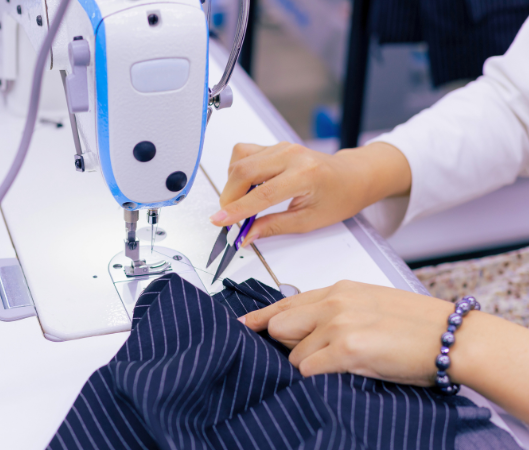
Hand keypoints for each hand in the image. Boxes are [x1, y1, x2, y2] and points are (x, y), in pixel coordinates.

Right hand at [209, 141, 411, 245]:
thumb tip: (247, 235)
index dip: (237, 210)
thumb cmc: (339, 197)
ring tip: (242, 201)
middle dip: (229, 197)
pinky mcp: (275, 145)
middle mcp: (291, 155)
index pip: (261, 194)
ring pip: (240, 160)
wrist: (353, 176)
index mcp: (304, 175)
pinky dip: (238, 170)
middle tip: (229, 216)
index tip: (220, 220)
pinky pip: (244, 153)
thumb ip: (274, 226)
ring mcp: (281, 146)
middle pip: (243, 171)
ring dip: (233, 184)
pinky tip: (248, 185)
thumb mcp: (309, 220)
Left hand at [239, 280, 452, 386]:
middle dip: (286, 346)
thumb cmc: (420, 325)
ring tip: (341, 368)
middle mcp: (333, 303)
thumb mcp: (371, 304)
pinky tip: (339, 376)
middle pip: (279, 326)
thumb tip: (306, 328)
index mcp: (340, 290)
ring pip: (293, 355)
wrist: (455, 337)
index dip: (262, 317)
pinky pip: (308, 370)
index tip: (245, 325)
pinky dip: (317, 379)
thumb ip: (336, 310)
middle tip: (312, 357)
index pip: (286, 302)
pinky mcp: (346, 349)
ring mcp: (338, 325)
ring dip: (308, 367)